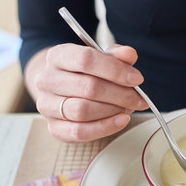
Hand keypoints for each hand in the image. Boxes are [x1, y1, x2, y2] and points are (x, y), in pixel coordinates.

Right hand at [33, 43, 147, 141]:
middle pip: (88, 87)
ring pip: (83, 110)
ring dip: (113, 110)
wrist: (64, 89)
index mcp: (58, 56)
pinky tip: (121, 120)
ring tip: (128, 108)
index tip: (137, 79)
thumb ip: (117, 56)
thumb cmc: (87, 73)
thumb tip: (129, 54)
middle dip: (120, 94)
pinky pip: (80, 131)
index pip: (86, 60)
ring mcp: (47, 105)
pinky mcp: (54, 127)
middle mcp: (47, 80)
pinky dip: (105, 127)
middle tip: (138, 98)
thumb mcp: (103, 58)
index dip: (115, 70)